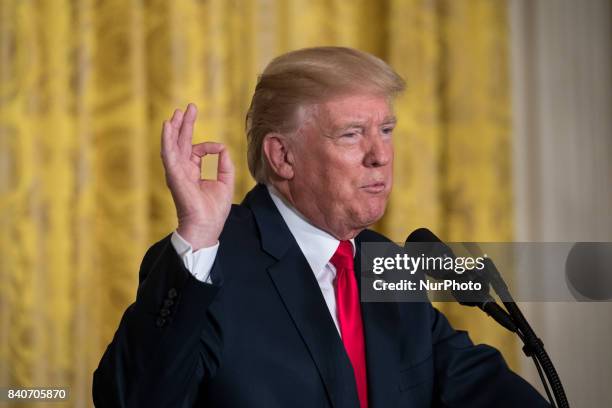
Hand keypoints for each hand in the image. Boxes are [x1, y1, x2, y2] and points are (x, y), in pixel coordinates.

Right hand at [161, 103, 234, 249]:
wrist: (207, 226)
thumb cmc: (214, 209)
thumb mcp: (225, 181)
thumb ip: (224, 163)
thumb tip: (222, 148)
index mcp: (192, 171)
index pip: (196, 150)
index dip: (209, 146)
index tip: (220, 149)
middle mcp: (182, 170)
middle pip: (181, 142)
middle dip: (185, 124)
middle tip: (189, 107)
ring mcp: (177, 172)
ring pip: (173, 144)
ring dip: (175, 127)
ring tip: (177, 112)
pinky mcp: (174, 175)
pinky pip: (169, 154)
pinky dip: (167, 139)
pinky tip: (167, 126)